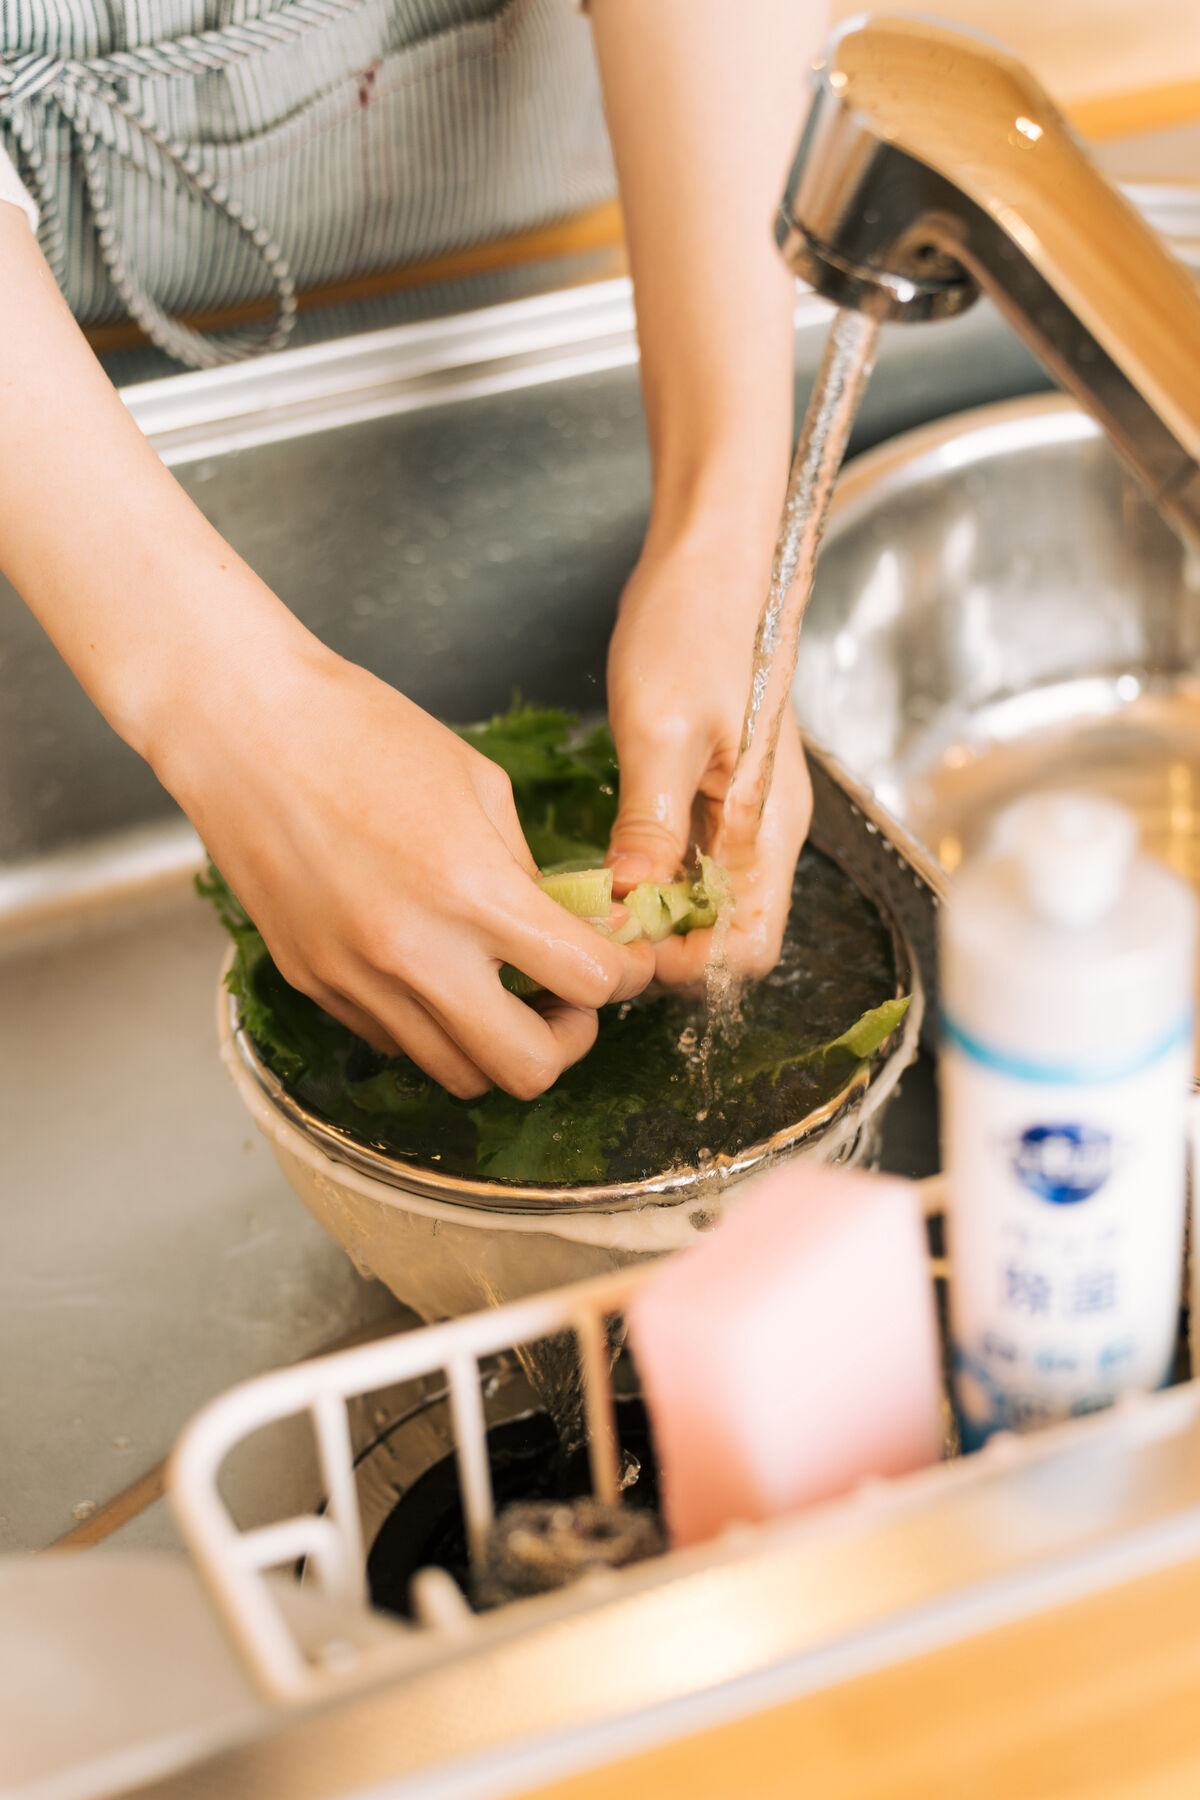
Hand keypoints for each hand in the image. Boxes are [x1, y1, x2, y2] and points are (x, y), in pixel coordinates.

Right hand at [160, 638, 654, 1098]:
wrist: (242, 726)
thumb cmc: (363, 731)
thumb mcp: (480, 785)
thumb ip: (528, 872)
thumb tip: (566, 930)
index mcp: (472, 890)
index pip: (588, 982)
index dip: (623, 978)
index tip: (620, 962)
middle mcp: (415, 952)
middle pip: (527, 1069)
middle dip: (569, 1040)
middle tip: (566, 997)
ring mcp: (357, 980)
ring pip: (458, 1074)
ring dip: (498, 1044)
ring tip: (502, 992)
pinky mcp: (314, 985)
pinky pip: (396, 1043)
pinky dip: (433, 1026)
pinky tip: (436, 973)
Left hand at [605, 536, 812, 986]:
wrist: (710, 557)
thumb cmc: (695, 627)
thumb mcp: (663, 731)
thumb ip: (651, 826)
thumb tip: (630, 905)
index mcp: (766, 826)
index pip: (748, 947)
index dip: (688, 963)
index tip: (624, 945)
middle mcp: (764, 830)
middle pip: (728, 933)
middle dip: (667, 946)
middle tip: (596, 927)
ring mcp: (742, 810)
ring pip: (707, 900)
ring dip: (655, 913)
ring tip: (593, 902)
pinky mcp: (717, 789)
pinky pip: (692, 860)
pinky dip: (653, 876)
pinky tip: (606, 863)